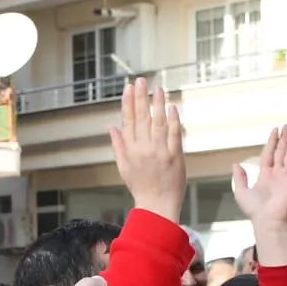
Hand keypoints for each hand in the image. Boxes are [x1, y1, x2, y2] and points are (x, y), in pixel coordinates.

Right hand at [108, 78, 185, 221]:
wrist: (157, 205)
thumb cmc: (140, 186)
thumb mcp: (123, 166)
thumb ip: (118, 145)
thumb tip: (111, 126)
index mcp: (131, 150)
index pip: (128, 121)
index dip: (128, 103)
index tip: (128, 88)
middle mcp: (144, 148)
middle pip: (142, 118)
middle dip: (141, 97)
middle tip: (141, 80)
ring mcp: (160, 152)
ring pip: (158, 122)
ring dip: (157, 104)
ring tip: (158, 88)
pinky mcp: (175, 156)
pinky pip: (174, 135)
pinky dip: (173, 120)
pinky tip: (172, 106)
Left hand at [232, 126, 286, 271]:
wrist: (267, 221)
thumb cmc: (255, 210)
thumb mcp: (241, 192)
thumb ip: (240, 177)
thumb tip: (235, 164)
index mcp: (266, 176)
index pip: (270, 154)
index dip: (272, 142)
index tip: (274, 131)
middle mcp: (278, 175)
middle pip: (282, 152)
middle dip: (284, 139)